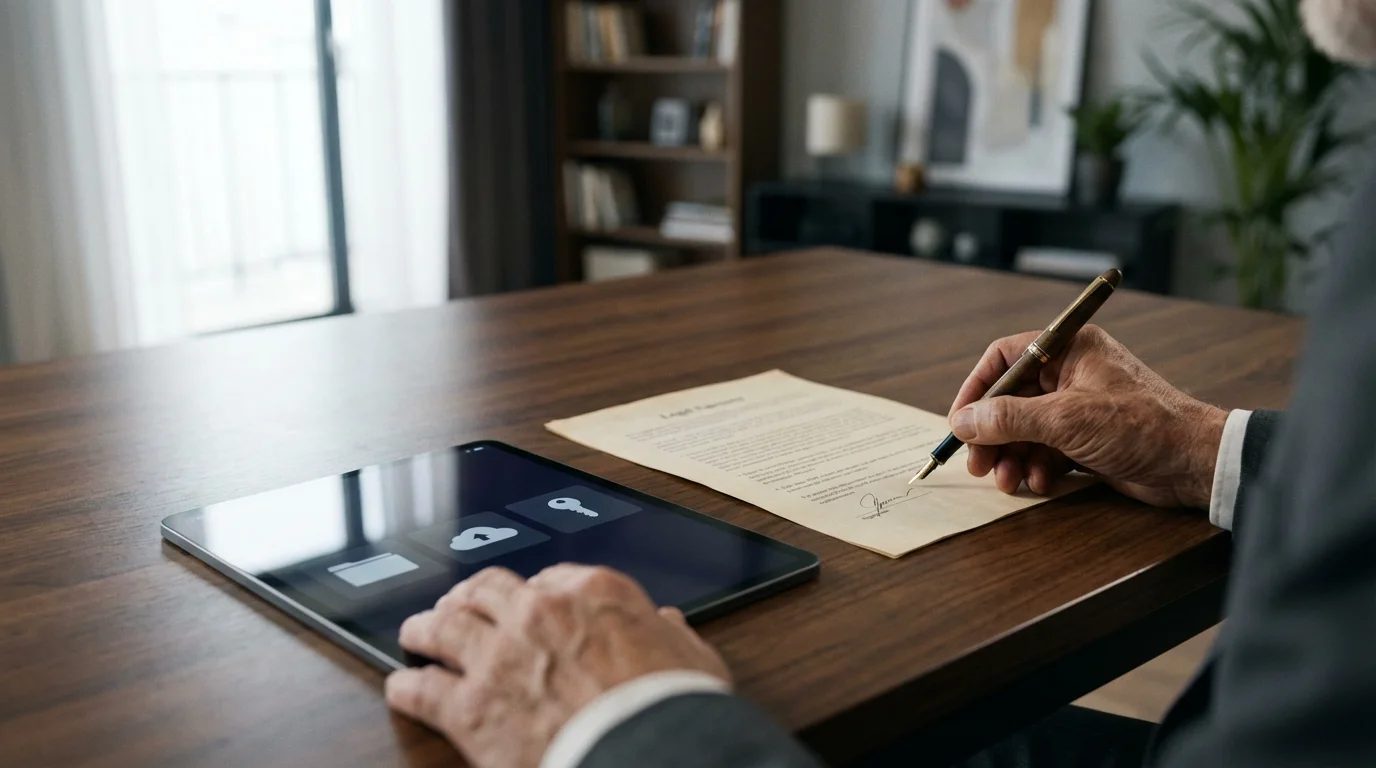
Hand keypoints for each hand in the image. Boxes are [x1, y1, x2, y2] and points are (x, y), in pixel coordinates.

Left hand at [385, 565, 729, 767]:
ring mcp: (498, 658)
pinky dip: (407, 687)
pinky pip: (422, 690)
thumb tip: (667, 625)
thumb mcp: (691, 659)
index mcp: (593, 593)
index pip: (551, 577)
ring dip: (425, 626)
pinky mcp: (470, 709)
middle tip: (459, 602)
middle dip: (470, 596)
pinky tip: (401, 687)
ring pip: (444, 625)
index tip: (530, 600)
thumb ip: (670, 636)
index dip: (536, 590)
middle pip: (487, 590)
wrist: (649, 753)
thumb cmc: (673, 709)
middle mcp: (538, 614)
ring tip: (415, 631)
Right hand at [947, 325, 1226, 508]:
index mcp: (1069, 349)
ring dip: (1012, 456)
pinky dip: (1036, 466)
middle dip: (992, 434)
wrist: (1193, 463)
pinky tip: (1039, 482)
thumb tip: (963, 421)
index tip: (959, 421)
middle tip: (978, 463)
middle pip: (1011, 398)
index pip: (1004, 357)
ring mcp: (1079, 406)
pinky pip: (1046, 448)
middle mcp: (1071, 373)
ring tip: (1008, 481)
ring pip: (1026, 428)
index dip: (977, 388)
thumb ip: (1008, 419)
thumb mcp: (1065, 420)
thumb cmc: (1140, 426)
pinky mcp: (1088, 437)